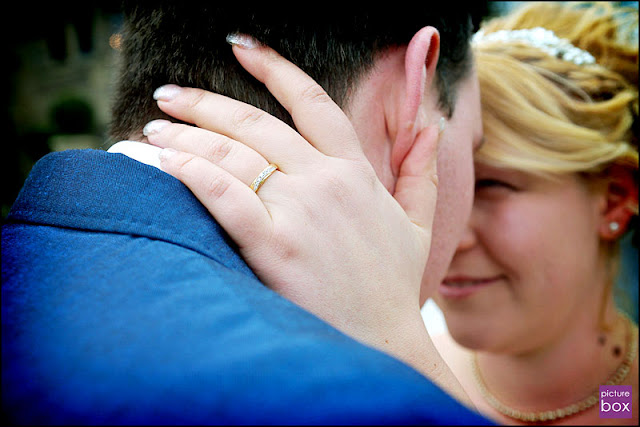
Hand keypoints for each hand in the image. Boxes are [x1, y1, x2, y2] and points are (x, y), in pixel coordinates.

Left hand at [143, 41, 464, 400]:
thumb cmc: (391, 284)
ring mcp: (299, 212)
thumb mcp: (419, 224)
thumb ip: (424, 173)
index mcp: (354, 171)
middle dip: (205, 102)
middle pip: (256, 123)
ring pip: (232, 155)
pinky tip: (161, 160)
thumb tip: (432, 129)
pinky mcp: (273, 247)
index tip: (240, 45)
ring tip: (153, 129)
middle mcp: (325, 181)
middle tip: (168, 94)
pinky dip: (190, 173)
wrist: (380, 341)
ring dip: (186, 136)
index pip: (312, 102)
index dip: (274, 67)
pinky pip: (224, 196)